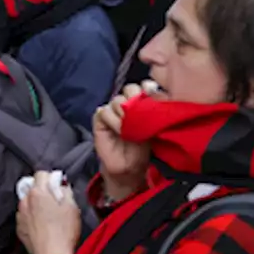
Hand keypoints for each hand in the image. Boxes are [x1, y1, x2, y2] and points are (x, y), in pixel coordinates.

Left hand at [16, 171, 80, 253]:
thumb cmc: (64, 231)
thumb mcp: (72, 207)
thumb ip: (66, 191)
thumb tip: (62, 186)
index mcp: (38, 193)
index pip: (41, 174)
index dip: (50, 177)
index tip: (57, 185)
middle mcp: (25, 201)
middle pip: (32, 187)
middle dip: (42, 190)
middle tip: (54, 200)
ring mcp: (20, 214)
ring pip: (27, 202)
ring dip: (35, 204)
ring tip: (48, 215)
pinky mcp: (19, 228)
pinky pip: (24, 216)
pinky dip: (31, 217)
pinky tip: (41, 225)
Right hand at [94, 81, 160, 201]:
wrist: (129, 168)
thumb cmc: (144, 149)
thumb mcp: (153, 129)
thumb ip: (152, 111)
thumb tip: (154, 94)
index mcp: (142, 104)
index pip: (143, 86)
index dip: (147, 88)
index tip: (152, 96)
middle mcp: (126, 104)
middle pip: (129, 89)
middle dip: (135, 100)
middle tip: (139, 116)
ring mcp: (112, 110)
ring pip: (117, 100)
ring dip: (124, 114)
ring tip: (129, 129)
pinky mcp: (100, 119)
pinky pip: (104, 111)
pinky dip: (112, 120)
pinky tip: (118, 130)